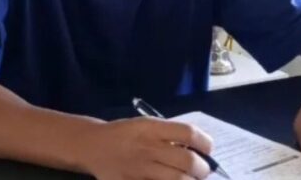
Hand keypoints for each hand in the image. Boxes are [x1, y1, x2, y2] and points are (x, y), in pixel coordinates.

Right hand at [81, 117, 213, 179]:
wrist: (93, 146)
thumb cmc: (125, 134)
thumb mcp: (145, 125)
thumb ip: (169, 135)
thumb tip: (200, 150)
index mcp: (152, 128)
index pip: (188, 133)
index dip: (205, 143)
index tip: (207, 150)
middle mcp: (148, 147)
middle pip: (188, 161)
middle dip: (202, 169)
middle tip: (202, 171)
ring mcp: (140, 169)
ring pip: (177, 179)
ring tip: (190, 179)